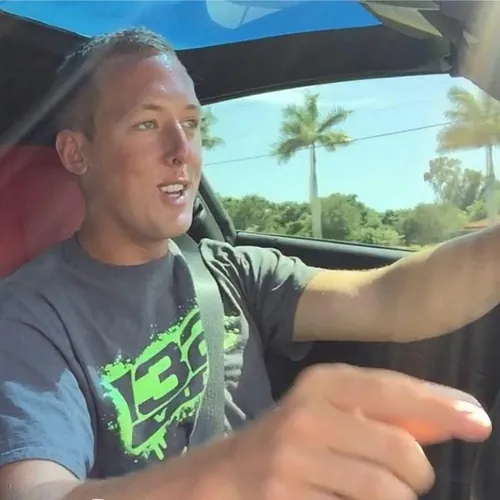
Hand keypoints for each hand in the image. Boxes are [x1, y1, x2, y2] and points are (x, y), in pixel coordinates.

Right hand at [221, 364, 490, 499]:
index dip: (441, 407)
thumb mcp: (333, 411)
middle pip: (401, 450)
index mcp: (321, 383)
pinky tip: (345, 499)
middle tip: (404, 476)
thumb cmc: (293, 438)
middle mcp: (308, 414)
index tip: (478, 423)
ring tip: (374, 491)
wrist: (228, 473)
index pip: (393, 390)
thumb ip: (387, 412)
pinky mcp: (289, 498)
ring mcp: (296, 459)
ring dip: (395, 499)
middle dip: (416, 472)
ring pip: (386, 491)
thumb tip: (450, 420)